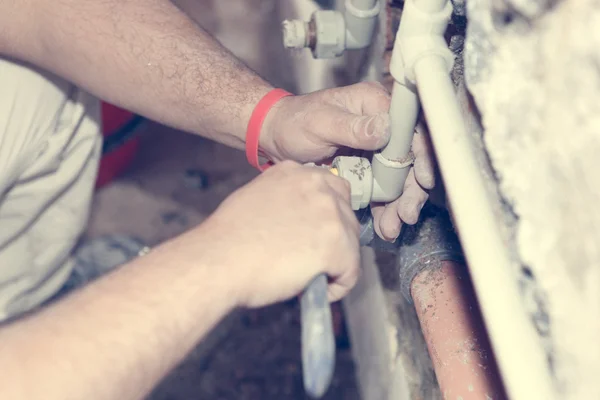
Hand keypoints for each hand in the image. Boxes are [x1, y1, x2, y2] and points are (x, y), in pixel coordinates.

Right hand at [202, 161, 360, 308]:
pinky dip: (337, 288)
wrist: (218, 261)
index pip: (332, 189)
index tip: (316, 235)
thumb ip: (284, 199)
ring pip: (351, 244)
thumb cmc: (228, 238)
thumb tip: (297, 218)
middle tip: (310, 260)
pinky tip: (316, 291)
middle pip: (346, 216)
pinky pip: (350, 273)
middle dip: (333, 240)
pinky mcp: (336, 246)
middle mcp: (318, 186)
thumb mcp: (256, 197)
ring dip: (335, 264)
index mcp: (296, 172)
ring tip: (309, 277)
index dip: (326, 217)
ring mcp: (330, 215)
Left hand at [260, 81, 435, 241]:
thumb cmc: (293, 121)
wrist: (275, 136)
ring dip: (398, 204)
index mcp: (374, 105)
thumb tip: (386, 129)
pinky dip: (384, 208)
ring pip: (398, 178)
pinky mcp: (366, 167)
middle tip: (406, 214)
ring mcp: (375, 148)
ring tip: (392, 227)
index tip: (422, 180)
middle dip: (410, 189)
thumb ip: (353, 127)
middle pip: (409, 158)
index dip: (422, 155)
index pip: (410, 128)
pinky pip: (381, 188)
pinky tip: (384, 225)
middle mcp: (380, 125)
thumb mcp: (320, 122)